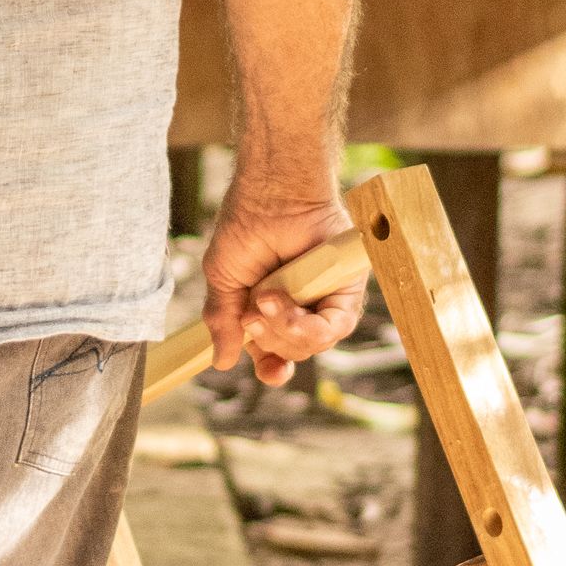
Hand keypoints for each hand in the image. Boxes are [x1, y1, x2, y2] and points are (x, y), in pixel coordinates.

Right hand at [202, 186, 364, 387]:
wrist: (270, 195)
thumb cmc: (245, 227)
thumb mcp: (223, 279)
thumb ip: (223, 321)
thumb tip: (221, 361)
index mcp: (271, 312)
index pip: (275, 355)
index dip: (272, 368)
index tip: (268, 369)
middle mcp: (300, 308)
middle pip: (292, 353)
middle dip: (268, 339)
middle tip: (252, 310)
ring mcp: (323, 300)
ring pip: (313, 345)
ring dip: (285, 330)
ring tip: (267, 298)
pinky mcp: (345, 289)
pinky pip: (335, 326)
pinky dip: (308, 324)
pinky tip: (285, 302)